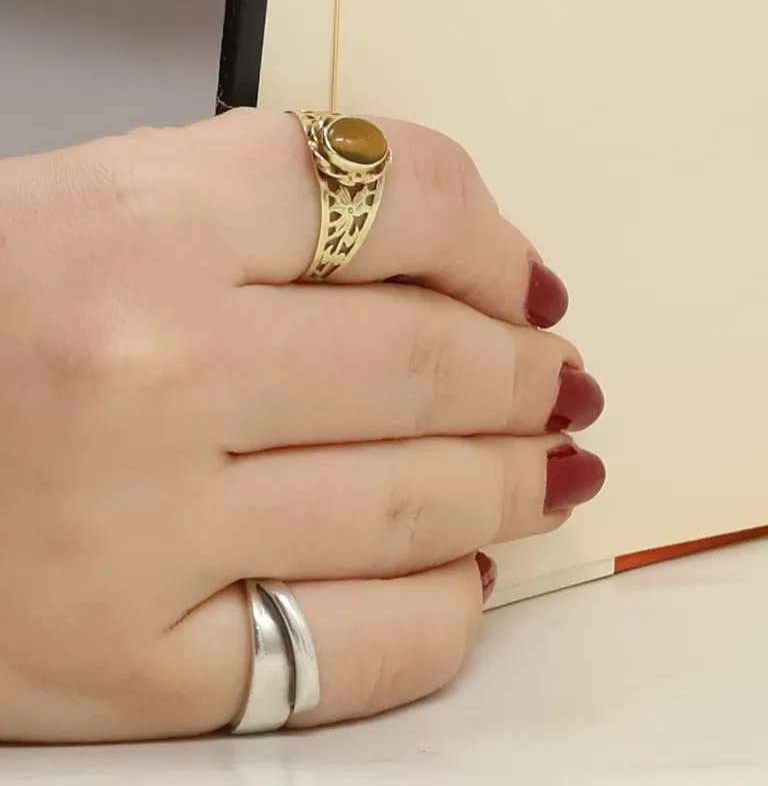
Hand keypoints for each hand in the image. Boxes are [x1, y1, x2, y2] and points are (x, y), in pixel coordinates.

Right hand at [0, 111, 605, 742]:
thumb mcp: (110, 195)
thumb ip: (280, 206)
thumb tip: (467, 266)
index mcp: (152, 224)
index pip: (408, 199)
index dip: (499, 244)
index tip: (527, 282)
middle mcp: (155, 370)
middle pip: (431, 363)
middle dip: (527, 377)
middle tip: (560, 382)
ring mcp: (141, 531)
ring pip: (414, 503)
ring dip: (513, 485)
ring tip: (549, 466)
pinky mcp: (124, 668)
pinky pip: (349, 647)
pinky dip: (438, 609)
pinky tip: (462, 574)